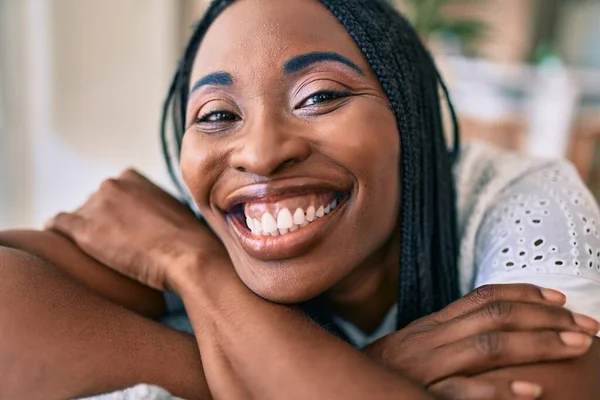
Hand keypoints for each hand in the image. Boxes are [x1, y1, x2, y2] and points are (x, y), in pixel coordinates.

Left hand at [45, 169, 228, 290]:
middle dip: (99, 222)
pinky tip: (65, 246)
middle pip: (92, 204)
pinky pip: (56, 225)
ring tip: (98, 255)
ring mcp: (95, 205)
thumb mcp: (174, 210)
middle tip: (114, 247)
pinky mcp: (83, 230)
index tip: (123, 229)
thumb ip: (154, 205)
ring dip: (84, 232)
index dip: (115, 212)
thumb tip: (152, 219)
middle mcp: (111, 185)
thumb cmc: (189, 240)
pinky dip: (58, 233)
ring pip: (76, 217)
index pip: (111, 192)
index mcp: (132, 177)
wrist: (190, 256)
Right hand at [363, 284, 598, 399]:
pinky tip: (532, 391)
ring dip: (538, 344)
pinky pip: (463, 391)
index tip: (560, 299)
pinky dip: (499, 390)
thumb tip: (490, 328)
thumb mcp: (416, 347)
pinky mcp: (422, 395)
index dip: (524, 294)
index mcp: (432, 326)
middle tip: (589, 326)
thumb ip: (448, 336)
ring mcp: (427, 367)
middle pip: (495, 316)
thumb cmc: (386, 374)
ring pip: (488, 346)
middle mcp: (432, 339)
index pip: (483, 298)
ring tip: (577, 346)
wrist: (342, 390)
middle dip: (546, 318)